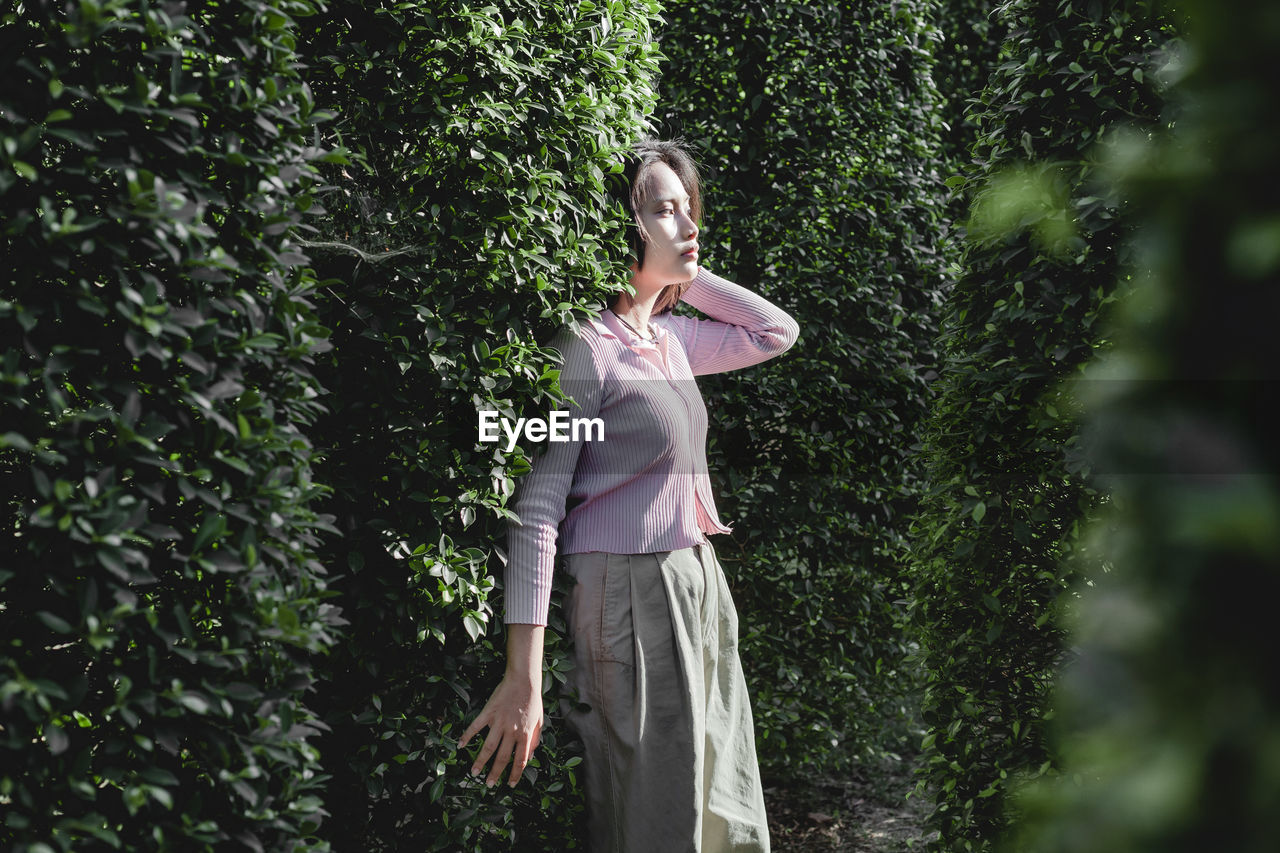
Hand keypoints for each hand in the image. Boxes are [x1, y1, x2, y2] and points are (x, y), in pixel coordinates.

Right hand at [456, 672, 542, 787]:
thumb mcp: (539, 721)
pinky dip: (467, 736)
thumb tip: (530, 755)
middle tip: (489, 784)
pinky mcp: (488, 712)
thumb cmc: (532, 700)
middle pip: (502, 757)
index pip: (520, 760)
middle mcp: (512, 731)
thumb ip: (535, 739)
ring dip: (480, 761)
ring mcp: (499, 722)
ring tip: (473, 773)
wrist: (524, 680)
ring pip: (488, 747)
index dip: (515, 774)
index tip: (510, 785)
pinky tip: (461, 745)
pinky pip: (476, 727)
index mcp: (525, 734)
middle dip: (495, 773)